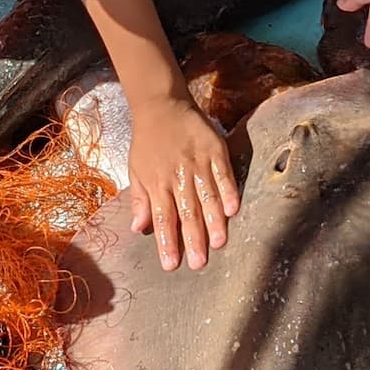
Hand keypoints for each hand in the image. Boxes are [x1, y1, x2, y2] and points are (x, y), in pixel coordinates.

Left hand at [124, 93, 236, 270]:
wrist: (161, 105)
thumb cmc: (147, 141)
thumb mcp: (135, 170)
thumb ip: (139, 200)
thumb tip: (138, 229)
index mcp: (156, 182)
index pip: (162, 218)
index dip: (167, 243)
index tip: (171, 265)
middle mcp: (177, 175)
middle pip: (187, 212)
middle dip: (193, 240)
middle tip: (199, 263)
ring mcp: (198, 162)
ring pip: (207, 196)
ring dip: (214, 221)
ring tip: (219, 243)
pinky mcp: (215, 149)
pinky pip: (223, 174)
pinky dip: (228, 191)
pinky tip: (233, 210)